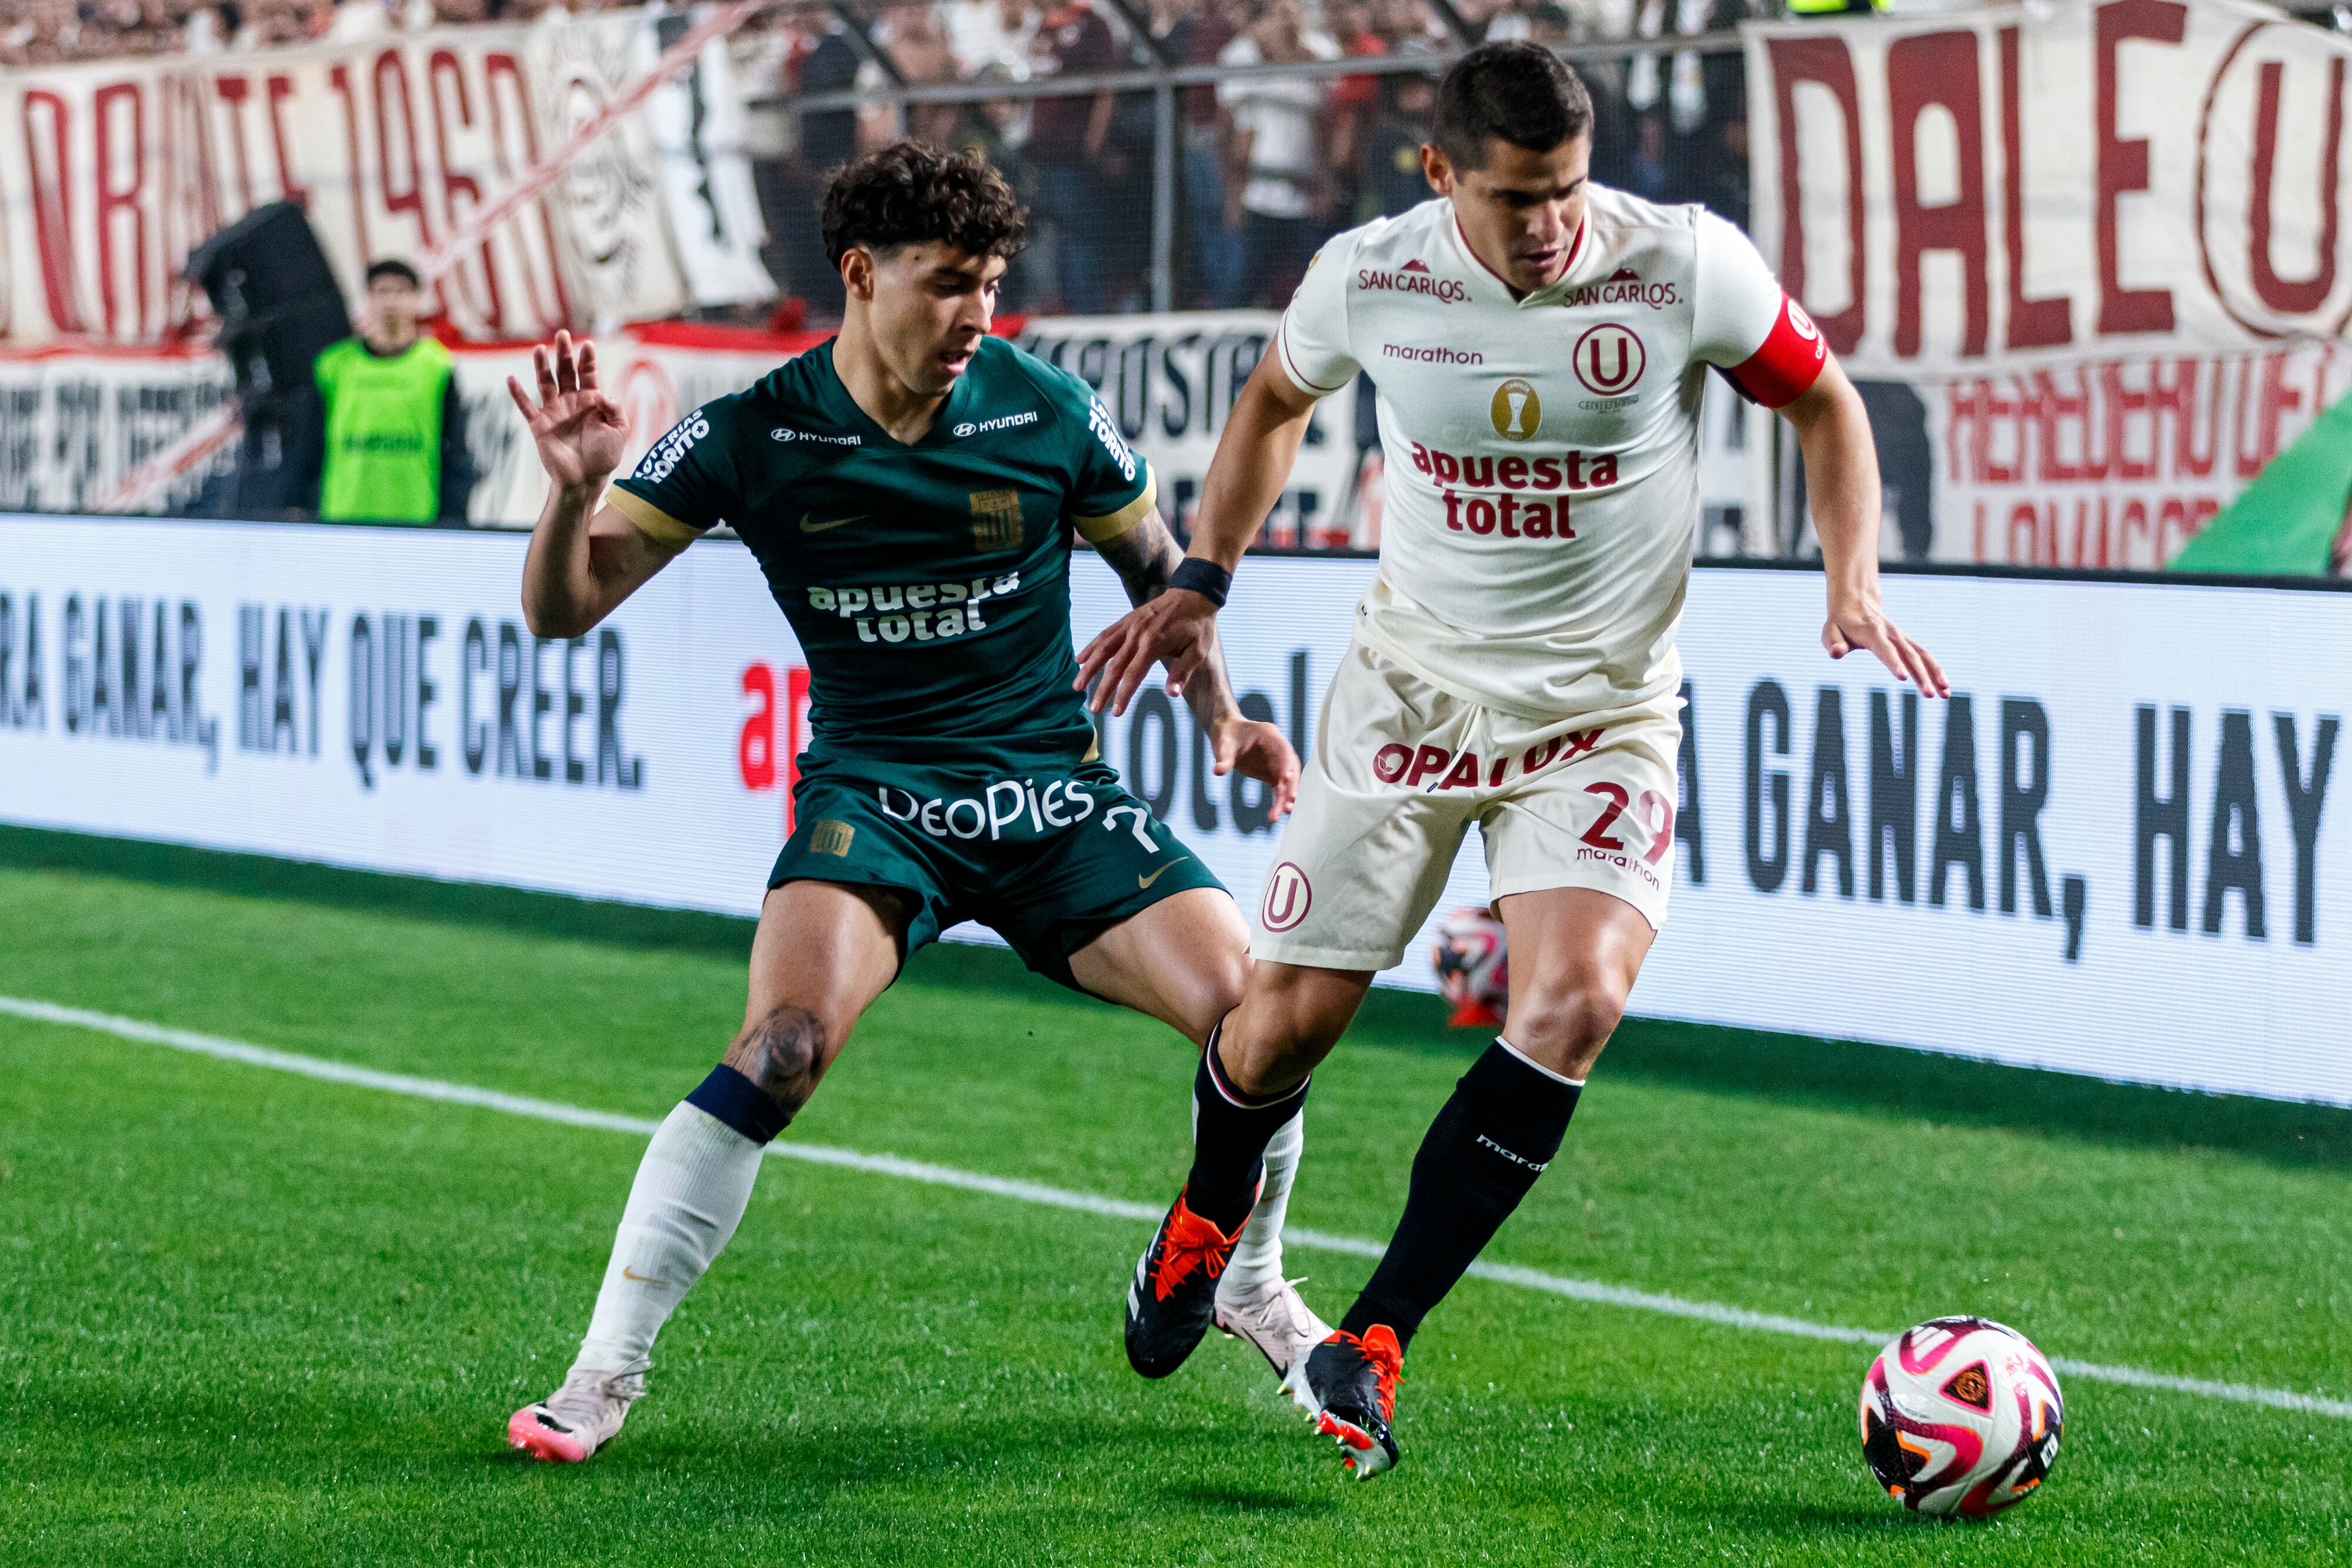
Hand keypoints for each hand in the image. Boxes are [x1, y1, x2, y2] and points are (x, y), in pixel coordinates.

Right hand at [506, 331, 627, 491]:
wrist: (585, 480)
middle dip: (564, 354)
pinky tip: (510, 379)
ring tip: (539, 348)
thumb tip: (604, 394)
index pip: (588, 374)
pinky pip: (526, 407)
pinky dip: (517, 394)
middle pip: (566, 372)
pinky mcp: (539, 425)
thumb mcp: (619, 432)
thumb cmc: (605, 457)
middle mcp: (571, 402)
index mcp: (591, 401)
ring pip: (545, 383)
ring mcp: (554, 412)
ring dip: (542, 366)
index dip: (588, 360)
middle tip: (562, 334)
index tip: (587, 345)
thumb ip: (615, 410)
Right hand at [1072, 589, 1220, 716]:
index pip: (1133, 674)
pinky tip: (1079, 660)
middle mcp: (1137, 633)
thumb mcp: (1197, 651)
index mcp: (1154, 643)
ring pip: (1103, 648)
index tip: (1116, 712)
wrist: (1193, 595)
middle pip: (1114, 665)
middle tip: (1094, 709)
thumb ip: (1183, 672)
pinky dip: (1091, 647)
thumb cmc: (1197, 626)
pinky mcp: (1126, 619)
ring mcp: (1129, 625)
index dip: (1123, 694)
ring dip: (1089, 668)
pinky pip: (1104, 634)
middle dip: (1102, 689)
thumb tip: (1172, 694)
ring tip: (1077, 686)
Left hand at [1212, 715, 1300, 819]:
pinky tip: (1276, 813)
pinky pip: (1279, 787)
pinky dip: (1279, 799)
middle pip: (1290, 767)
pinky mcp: (1272, 772)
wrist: (1227, 734)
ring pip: (1287, 779)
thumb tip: (1218, 771)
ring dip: (1287, 795)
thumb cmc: (1226, 736)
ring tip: (1285, 812)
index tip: (1286, 778)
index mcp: (1269, 734)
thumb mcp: (1222, 745)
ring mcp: (1277, 760)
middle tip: (1289, 802)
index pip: (1283, 748)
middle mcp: (1278, 747)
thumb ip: (1223, 758)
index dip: (1286, 763)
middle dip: (1291, 785)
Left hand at [1824, 590, 1948, 696]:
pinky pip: (1924, 655)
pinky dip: (1935, 669)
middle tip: (1929, 695)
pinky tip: (1944, 686)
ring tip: (1945, 693)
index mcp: (1872, 632)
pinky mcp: (1906, 642)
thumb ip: (1833, 643)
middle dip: (1920, 675)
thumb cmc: (1840, 623)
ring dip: (1934, 674)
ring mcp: (1901, 638)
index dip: (1894, 663)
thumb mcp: (1829, 632)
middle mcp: (1891, 634)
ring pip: (1922, 655)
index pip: (1885, 650)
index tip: (1904, 677)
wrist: (1856, 604)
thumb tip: (1836, 653)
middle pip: (1909, 655)